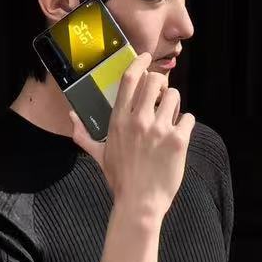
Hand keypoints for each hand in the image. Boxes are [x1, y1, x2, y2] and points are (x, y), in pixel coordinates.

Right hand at [67, 51, 192, 218]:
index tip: (146, 57)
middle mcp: (139, 121)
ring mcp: (160, 130)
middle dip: (160, 83)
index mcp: (119, 121)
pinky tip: (179, 135)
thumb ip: (84, 134)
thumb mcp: (99, 155)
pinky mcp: (178, 140)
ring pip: (174, 96)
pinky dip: (186, 124)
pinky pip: (188, 118)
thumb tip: (72, 117)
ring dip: (174, 103)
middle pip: (154, 81)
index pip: (129, 80)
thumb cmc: (120, 180)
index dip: (139, 63)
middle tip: (161, 94)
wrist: (140, 203)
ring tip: (171, 117)